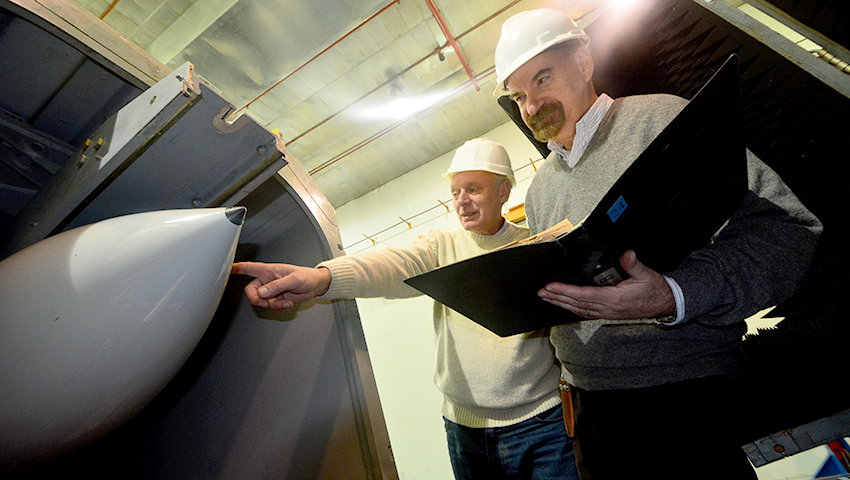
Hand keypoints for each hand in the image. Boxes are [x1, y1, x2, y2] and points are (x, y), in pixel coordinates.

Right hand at [231, 262, 331, 310]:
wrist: (315, 286)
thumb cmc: (306, 276)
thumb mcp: (293, 280)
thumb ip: (277, 286)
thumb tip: (261, 292)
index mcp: (269, 271)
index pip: (248, 268)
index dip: (236, 268)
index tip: (225, 269)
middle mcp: (267, 280)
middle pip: (250, 291)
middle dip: (257, 300)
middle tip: (266, 303)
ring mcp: (271, 291)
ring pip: (261, 301)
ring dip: (272, 306)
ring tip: (285, 303)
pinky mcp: (276, 299)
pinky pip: (270, 307)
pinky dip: (278, 308)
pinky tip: (287, 304)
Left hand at [538, 250, 674, 319]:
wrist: (665, 304)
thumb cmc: (654, 289)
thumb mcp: (646, 273)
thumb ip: (634, 264)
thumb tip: (626, 254)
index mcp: (614, 299)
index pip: (583, 295)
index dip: (565, 291)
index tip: (550, 287)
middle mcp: (607, 308)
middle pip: (576, 304)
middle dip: (556, 297)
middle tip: (540, 292)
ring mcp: (606, 313)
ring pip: (578, 309)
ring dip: (561, 303)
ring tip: (546, 297)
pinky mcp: (607, 314)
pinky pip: (585, 312)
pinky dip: (572, 307)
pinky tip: (563, 304)